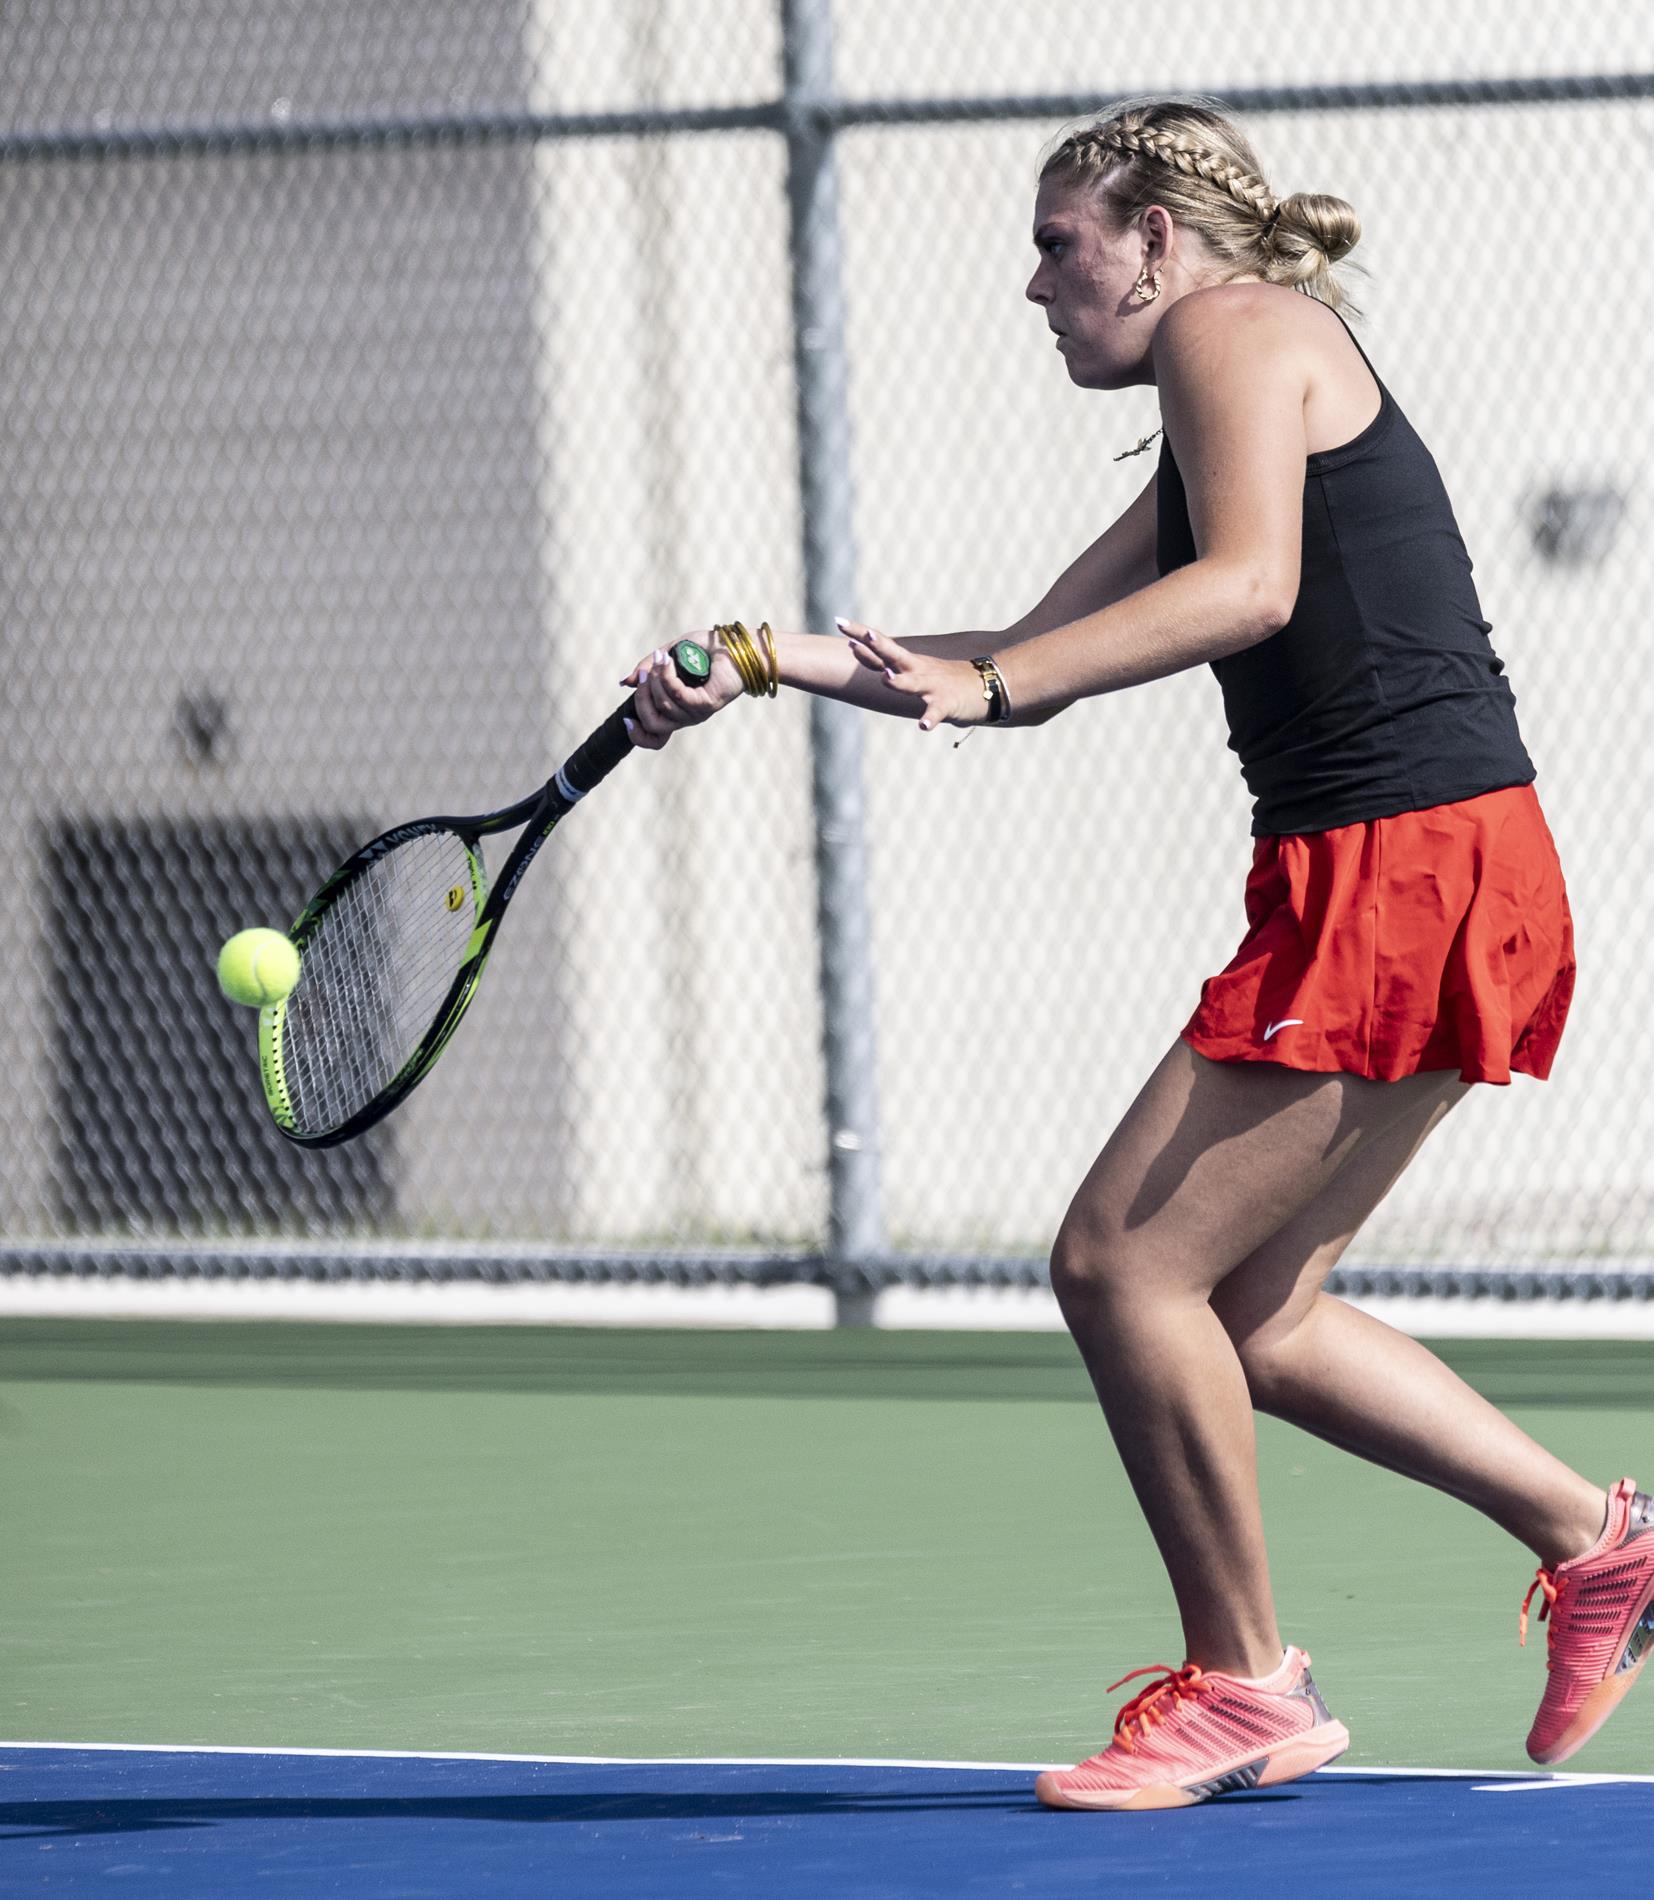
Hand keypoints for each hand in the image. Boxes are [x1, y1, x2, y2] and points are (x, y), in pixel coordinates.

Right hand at [620, 639, 744, 749]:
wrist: (735, 645)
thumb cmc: (706, 650)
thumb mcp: (669, 655)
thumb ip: (648, 668)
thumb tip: (625, 682)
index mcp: (677, 711)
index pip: (656, 739)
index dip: (638, 736)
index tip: (627, 720)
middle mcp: (687, 716)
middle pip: (653, 723)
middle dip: (642, 698)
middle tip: (645, 672)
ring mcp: (698, 712)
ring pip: (664, 706)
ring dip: (656, 681)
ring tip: (661, 659)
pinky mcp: (707, 703)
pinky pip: (678, 695)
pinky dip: (668, 677)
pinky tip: (667, 661)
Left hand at [838, 619, 987, 731]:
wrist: (987, 686)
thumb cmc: (946, 681)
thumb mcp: (916, 671)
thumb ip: (891, 669)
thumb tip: (867, 662)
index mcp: (908, 663)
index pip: (879, 646)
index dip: (859, 634)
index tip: (838, 620)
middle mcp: (917, 670)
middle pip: (892, 655)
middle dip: (875, 646)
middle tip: (858, 636)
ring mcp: (932, 687)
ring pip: (912, 684)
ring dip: (899, 681)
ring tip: (886, 678)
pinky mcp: (947, 704)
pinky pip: (936, 712)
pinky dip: (930, 718)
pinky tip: (923, 725)